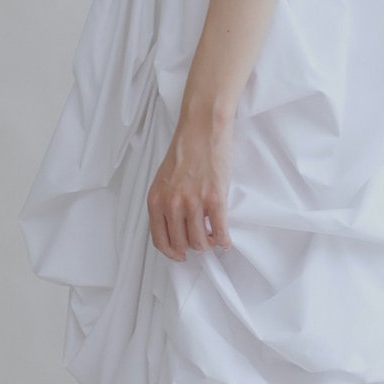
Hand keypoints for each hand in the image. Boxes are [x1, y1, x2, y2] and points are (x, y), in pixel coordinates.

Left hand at [148, 112, 233, 260]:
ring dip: (208, 244)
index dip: (171, 252)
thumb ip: (167, 202)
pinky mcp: (214, 198)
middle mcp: (172, 204)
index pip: (160, 240)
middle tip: (200, 243)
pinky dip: (224, 240)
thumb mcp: (164, 179)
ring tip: (213, 238)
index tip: (180, 254)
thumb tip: (176, 226)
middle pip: (181, 244)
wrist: (202, 128)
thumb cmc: (186, 149)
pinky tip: (226, 240)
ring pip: (200, 241)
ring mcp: (193, 202)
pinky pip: (220, 230)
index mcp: (157, 200)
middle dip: (192, 247)